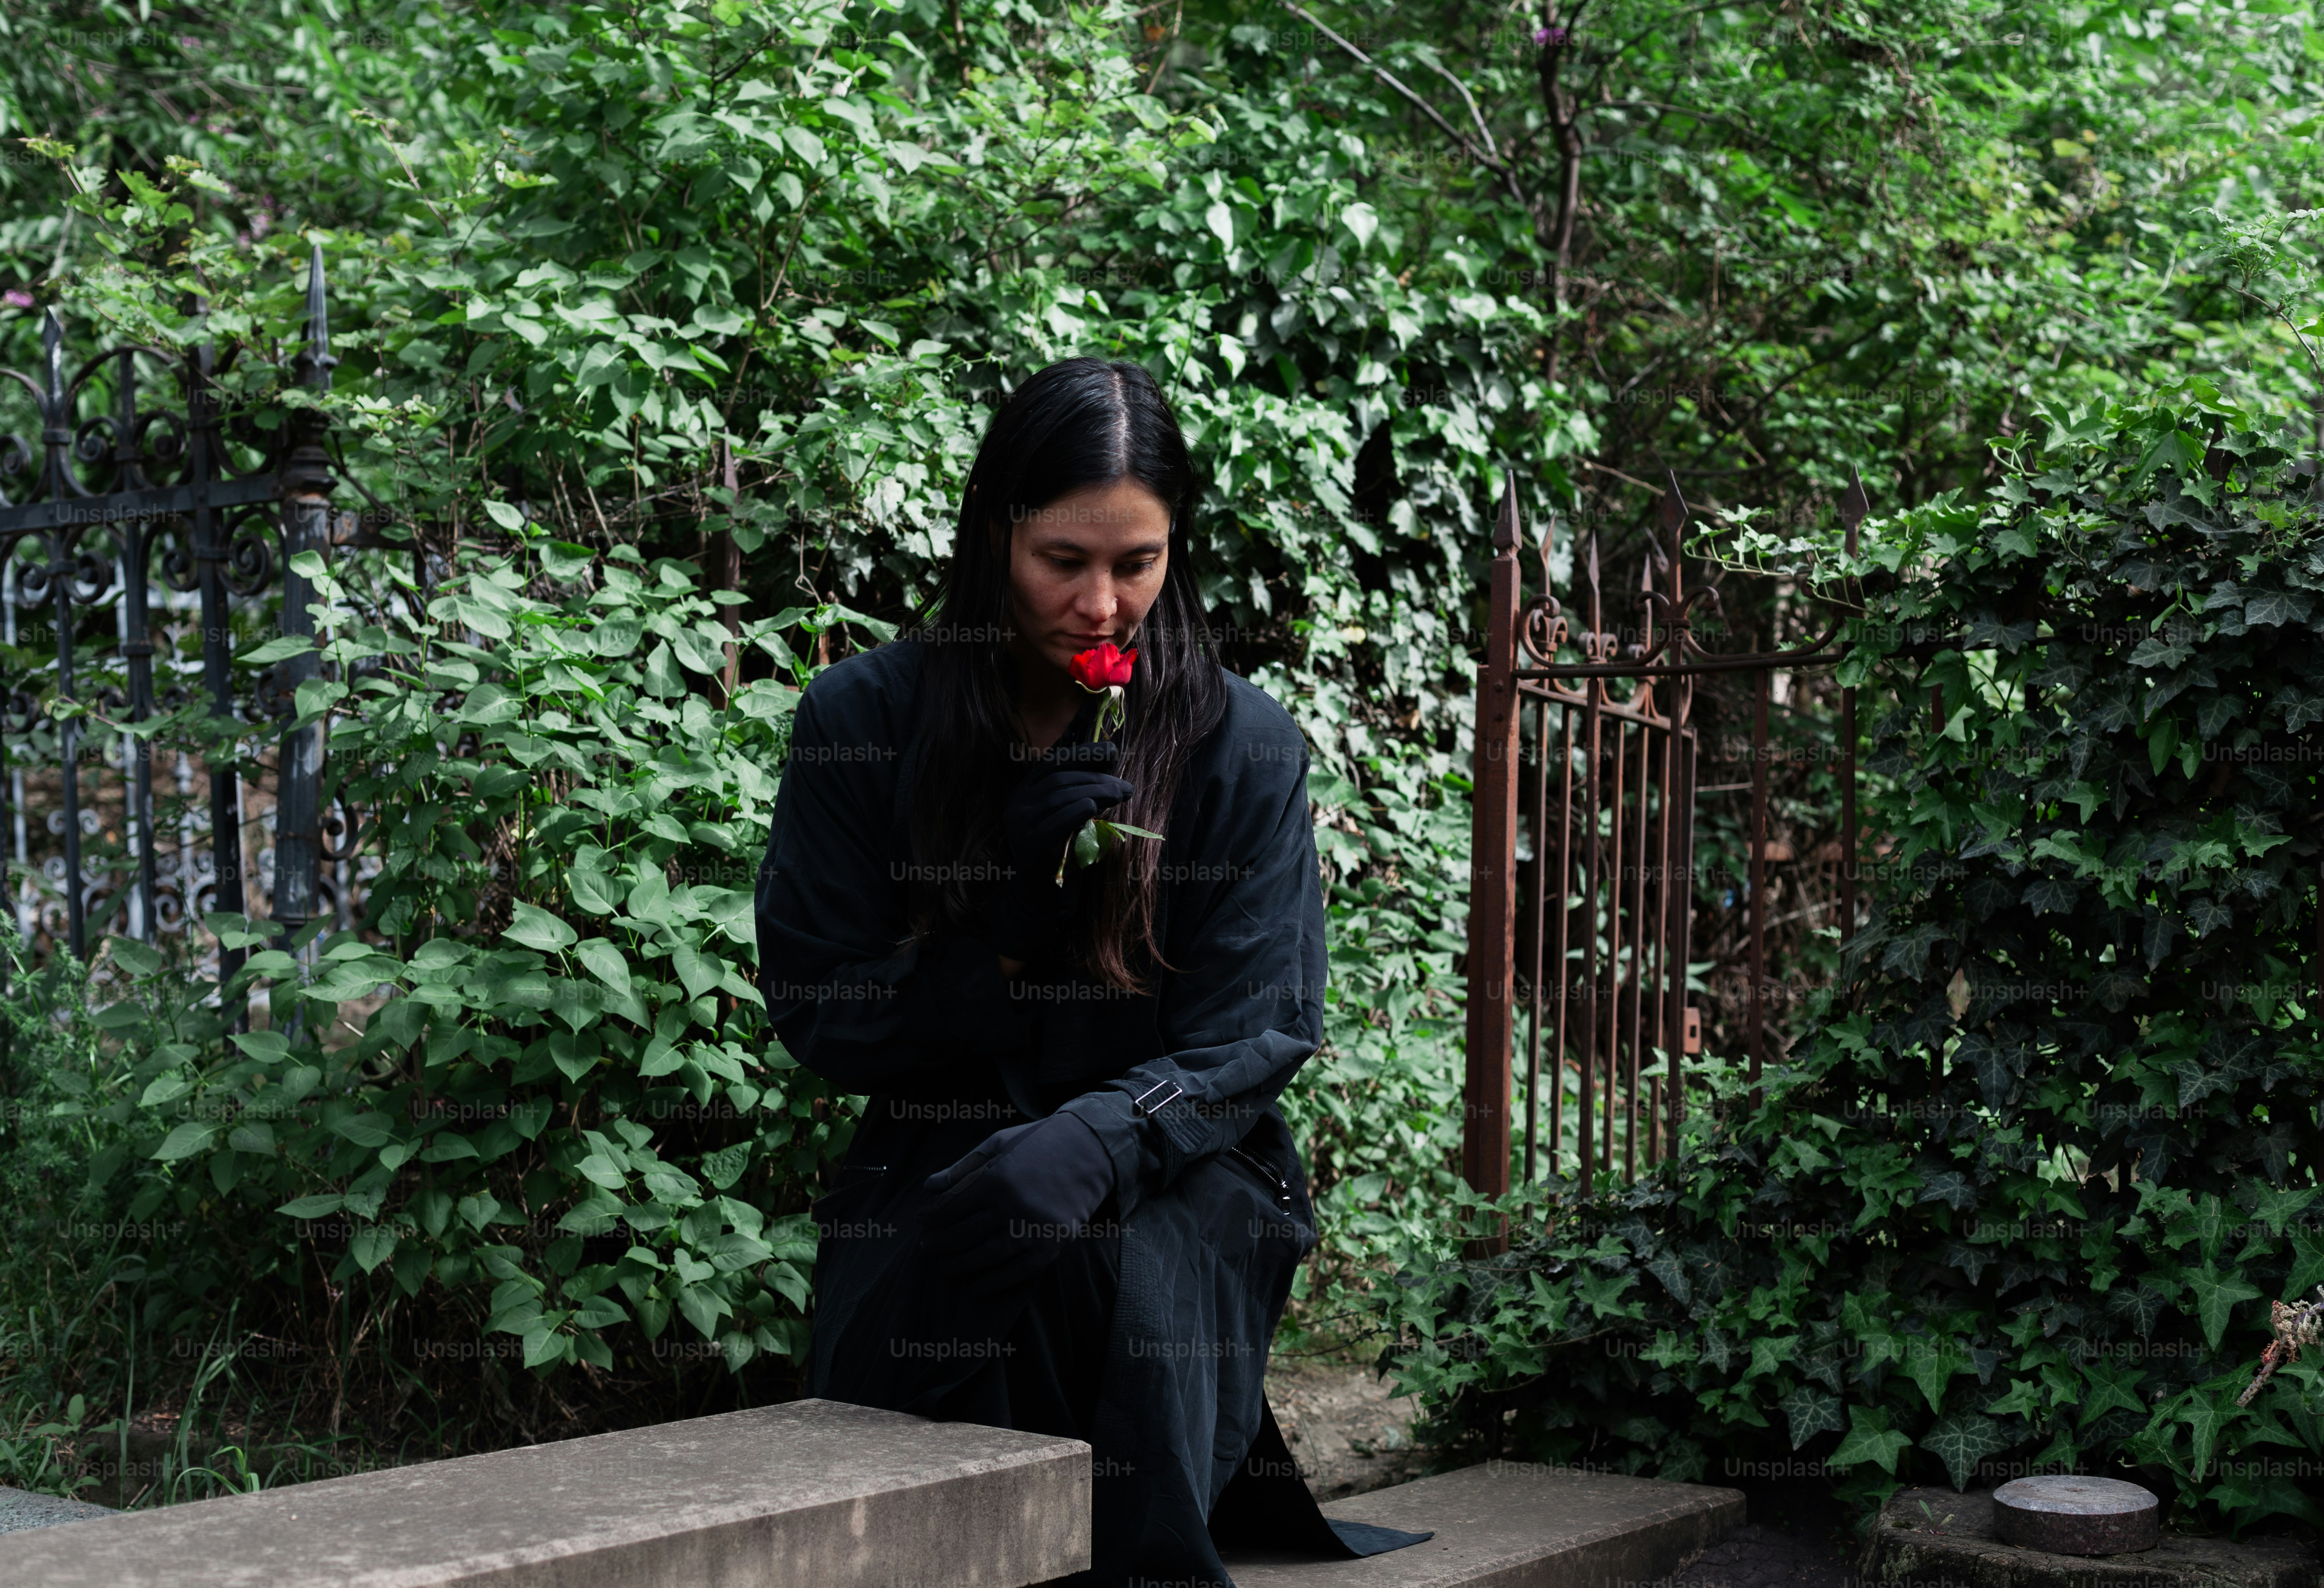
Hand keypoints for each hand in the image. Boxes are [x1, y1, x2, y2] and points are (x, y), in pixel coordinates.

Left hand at [919, 1111, 1114, 1296]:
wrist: (1091, 1149)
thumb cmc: (1039, 1142)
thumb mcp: (997, 1144)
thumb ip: (962, 1167)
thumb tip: (929, 1187)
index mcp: (996, 1179)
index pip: (952, 1208)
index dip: (932, 1218)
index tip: (922, 1222)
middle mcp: (1012, 1206)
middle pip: (963, 1235)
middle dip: (940, 1245)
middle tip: (927, 1248)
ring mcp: (1033, 1229)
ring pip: (986, 1257)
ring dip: (960, 1266)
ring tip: (945, 1267)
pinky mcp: (1052, 1245)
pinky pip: (1017, 1272)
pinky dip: (993, 1283)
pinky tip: (975, 1287)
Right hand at [984, 738, 1133, 963]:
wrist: (1043, 898)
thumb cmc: (1063, 852)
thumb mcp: (1071, 815)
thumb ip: (1081, 788)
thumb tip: (1108, 756)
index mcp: (1024, 793)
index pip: (1052, 762)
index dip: (1082, 753)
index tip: (1110, 751)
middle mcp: (1017, 806)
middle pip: (1059, 779)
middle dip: (1096, 777)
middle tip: (1125, 786)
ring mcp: (1020, 827)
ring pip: (1060, 797)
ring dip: (1095, 791)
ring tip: (1121, 794)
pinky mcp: (1031, 849)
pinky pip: (1056, 823)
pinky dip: (1076, 811)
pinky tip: (1094, 807)